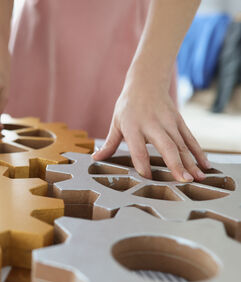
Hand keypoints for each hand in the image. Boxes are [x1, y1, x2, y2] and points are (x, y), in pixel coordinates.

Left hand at [92, 82, 209, 181]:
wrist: (146, 82)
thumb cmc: (127, 106)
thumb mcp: (116, 123)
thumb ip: (109, 143)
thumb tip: (95, 158)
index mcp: (133, 127)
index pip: (138, 149)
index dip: (142, 165)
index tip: (148, 179)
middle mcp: (153, 125)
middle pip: (166, 146)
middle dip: (175, 164)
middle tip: (183, 181)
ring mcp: (168, 122)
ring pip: (181, 145)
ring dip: (190, 162)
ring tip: (197, 179)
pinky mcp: (179, 120)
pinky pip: (190, 138)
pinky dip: (198, 152)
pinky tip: (204, 165)